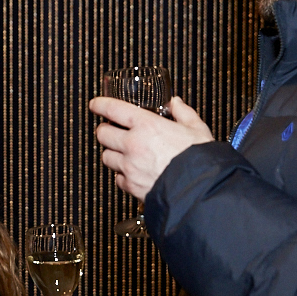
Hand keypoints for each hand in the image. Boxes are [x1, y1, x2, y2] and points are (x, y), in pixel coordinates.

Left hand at [89, 95, 214, 199]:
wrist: (200, 191)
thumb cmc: (199, 160)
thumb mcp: (196, 128)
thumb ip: (183, 113)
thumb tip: (176, 104)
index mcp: (146, 125)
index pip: (112, 109)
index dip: (100, 105)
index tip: (96, 104)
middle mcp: (133, 145)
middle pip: (102, 134)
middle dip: (105, 130)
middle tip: (112, 130)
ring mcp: (129, 167)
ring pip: (106, 157)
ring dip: (112, 153)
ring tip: (124, 153)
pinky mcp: (131, 186)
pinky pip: (118, 179)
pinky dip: (122, 175)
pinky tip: (133, 173)